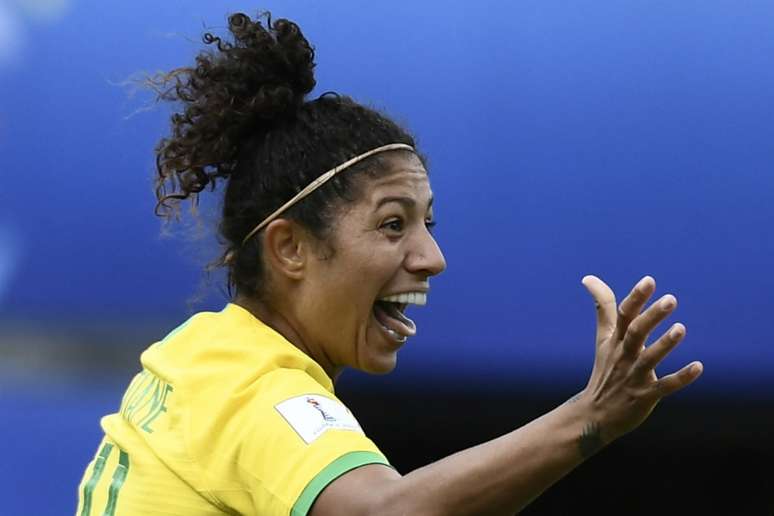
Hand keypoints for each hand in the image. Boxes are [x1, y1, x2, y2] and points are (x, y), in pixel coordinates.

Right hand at [578, 275, 702, 443]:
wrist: (594, 414)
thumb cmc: (605, 371)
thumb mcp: (603, 338)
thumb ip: (603, 307)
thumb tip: (589, 277)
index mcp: (614, 341)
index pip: (623, 315)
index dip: (636, 298)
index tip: (649, 281)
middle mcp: (623, 356)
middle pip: (635, 333)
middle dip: (651, 316)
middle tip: (671, 299)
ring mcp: (633, 377)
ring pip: (649, 359)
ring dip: (664, 344)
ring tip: (681, 328)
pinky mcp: (644, 396)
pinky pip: (664, 387)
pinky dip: (681, 377)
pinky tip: (698, 367)